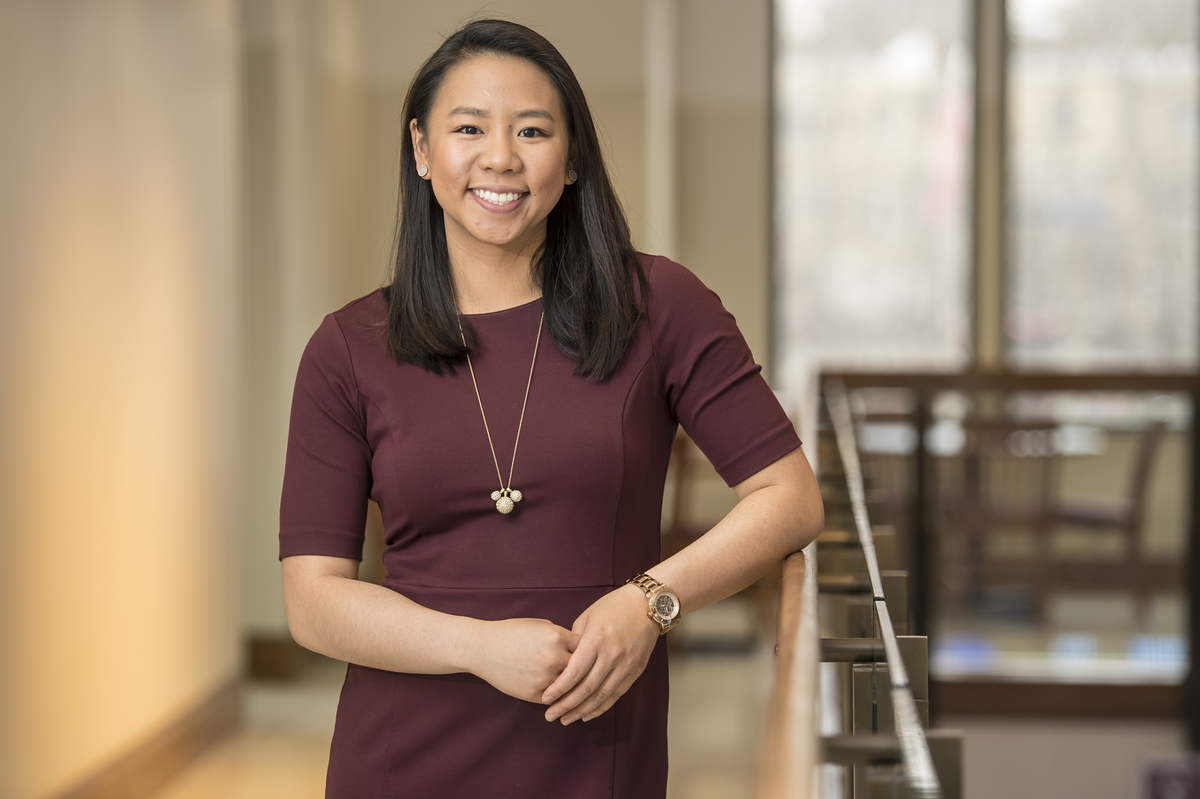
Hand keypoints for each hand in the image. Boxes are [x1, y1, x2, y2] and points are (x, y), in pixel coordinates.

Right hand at [469, 618, 579, 702]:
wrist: (482, 648)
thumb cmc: (511, 633)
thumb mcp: (539, 625)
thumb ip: (561, 635)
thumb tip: (580, 646)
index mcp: (557, 636)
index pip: (586, 646)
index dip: (588, 650)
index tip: (587, 654)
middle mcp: (554, 657)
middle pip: (583, 668)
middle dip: (585, 670)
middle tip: (590, 674)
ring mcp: (544, 677)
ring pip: (571, 687)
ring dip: (574, 688)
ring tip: (580, 689)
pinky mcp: (534, 694)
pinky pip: (556, 698)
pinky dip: (560, 697)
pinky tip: (561, 696)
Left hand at [540, 585, 658, 724]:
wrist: (647, 604)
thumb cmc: (612, 606)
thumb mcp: (587, 617)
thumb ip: (574, 641)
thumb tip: (562, 662)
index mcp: (596, 639)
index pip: (574, 672)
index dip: (558, 689)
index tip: (545, 699)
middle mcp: (612, 655)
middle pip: (586, 688)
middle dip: (566, 705)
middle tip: (550, 715)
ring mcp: (626, 665)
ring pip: (601, 696)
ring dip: (582, 711)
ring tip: (565, 719)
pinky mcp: (635, 671)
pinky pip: (616, 695)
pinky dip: (600, 707)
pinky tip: (586, 715)